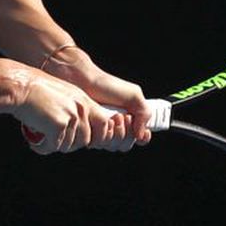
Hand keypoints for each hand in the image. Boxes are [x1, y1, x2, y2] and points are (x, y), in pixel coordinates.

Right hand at [13, 69, 123, 154]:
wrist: (19, 86)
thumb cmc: (34, 90)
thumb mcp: (61, 95)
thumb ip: (73, 109)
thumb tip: (78, 132)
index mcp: (83, 100)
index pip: (104, 123)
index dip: (97, 136)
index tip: (84, 141)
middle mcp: (80, 108)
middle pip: (86, 140)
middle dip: (70, 144)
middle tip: (54, 140)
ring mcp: (71, 117)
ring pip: (69, 145)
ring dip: (55, 145)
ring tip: (42, 137)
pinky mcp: (59, 126)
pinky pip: (54, 146)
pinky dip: (43, 147)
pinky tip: (35, 141)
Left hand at [25, 46, 152, 150]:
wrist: (81, 80)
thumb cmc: (106, 84)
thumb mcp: (133, 95)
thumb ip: (144, 113)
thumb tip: (142, 134)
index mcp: (127, 119)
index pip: (138, 138)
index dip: (142, 138)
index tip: (142, 132)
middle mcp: (113, 127)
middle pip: (125, 145)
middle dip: (127, 133)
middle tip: (123, 117)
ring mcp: (100, 130)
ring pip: (112, 146)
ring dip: (116, 132)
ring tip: (113, 116)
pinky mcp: (87, 132)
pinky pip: (98, 144)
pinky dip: (103, 134)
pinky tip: (102, 120)